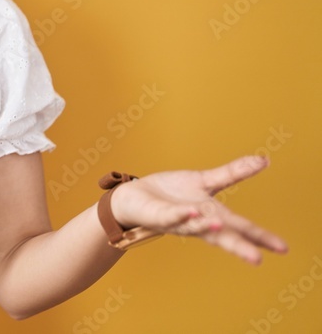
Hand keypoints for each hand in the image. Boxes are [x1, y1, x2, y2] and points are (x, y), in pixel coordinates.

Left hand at [109, 155, 288, 263]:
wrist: (135, 196)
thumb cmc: (171, 194)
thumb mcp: (204, 181)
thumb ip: (233, 173)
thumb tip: (264, 160)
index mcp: (213, 215)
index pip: (241, 228)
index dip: (261, 238)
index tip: (283, 248)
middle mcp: (199, 222)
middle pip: (222, 236)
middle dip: (239, 246)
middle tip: (257, 258)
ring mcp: (179, 222)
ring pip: (196, 228)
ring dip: (208, 227)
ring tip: (222, 225)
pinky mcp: (160, 216)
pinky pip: (172, 217)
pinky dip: (181, 215)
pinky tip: (191, 211)